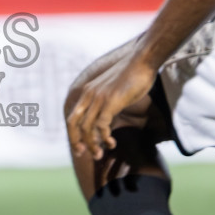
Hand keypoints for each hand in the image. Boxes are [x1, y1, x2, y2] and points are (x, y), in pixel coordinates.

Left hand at [64, 46, 158, 161]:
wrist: (142, 59)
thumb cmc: (133, 74)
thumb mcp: (113, 88)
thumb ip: (106, 100)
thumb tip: (108, 114)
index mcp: (88, 91)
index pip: (72, 116)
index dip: (73, 134)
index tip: (80, 147)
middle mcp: (89, 94)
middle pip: (73, 123)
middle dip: (76, 141)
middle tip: (83, 154)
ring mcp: (99, 98)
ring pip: (86, 128)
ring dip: (92, 144)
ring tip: (100, 153)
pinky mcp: (111, 101)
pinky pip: (101, 125)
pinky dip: (104, 137)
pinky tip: (111, 142)